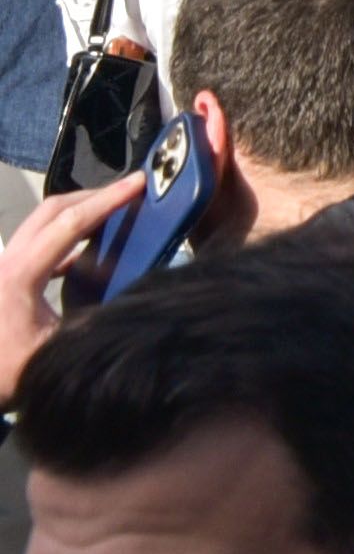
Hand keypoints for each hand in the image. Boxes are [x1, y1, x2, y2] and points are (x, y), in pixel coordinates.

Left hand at [3, 169, 146, 380]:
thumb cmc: (12, 371)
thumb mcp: (61, 349)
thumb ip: (95, 318)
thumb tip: (135, 293)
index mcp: (20, 275)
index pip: (69, 224)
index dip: (108, 201)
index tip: (140, 183)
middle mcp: (6, 262)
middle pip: (52, 210)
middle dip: (93, 195)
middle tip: (131, 189)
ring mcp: (2, 267)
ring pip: (41, 221)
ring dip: (79, 211)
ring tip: (115, 210)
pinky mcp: (4, 277)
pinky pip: (38, 242)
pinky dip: (65, 235)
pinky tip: (87, 249)